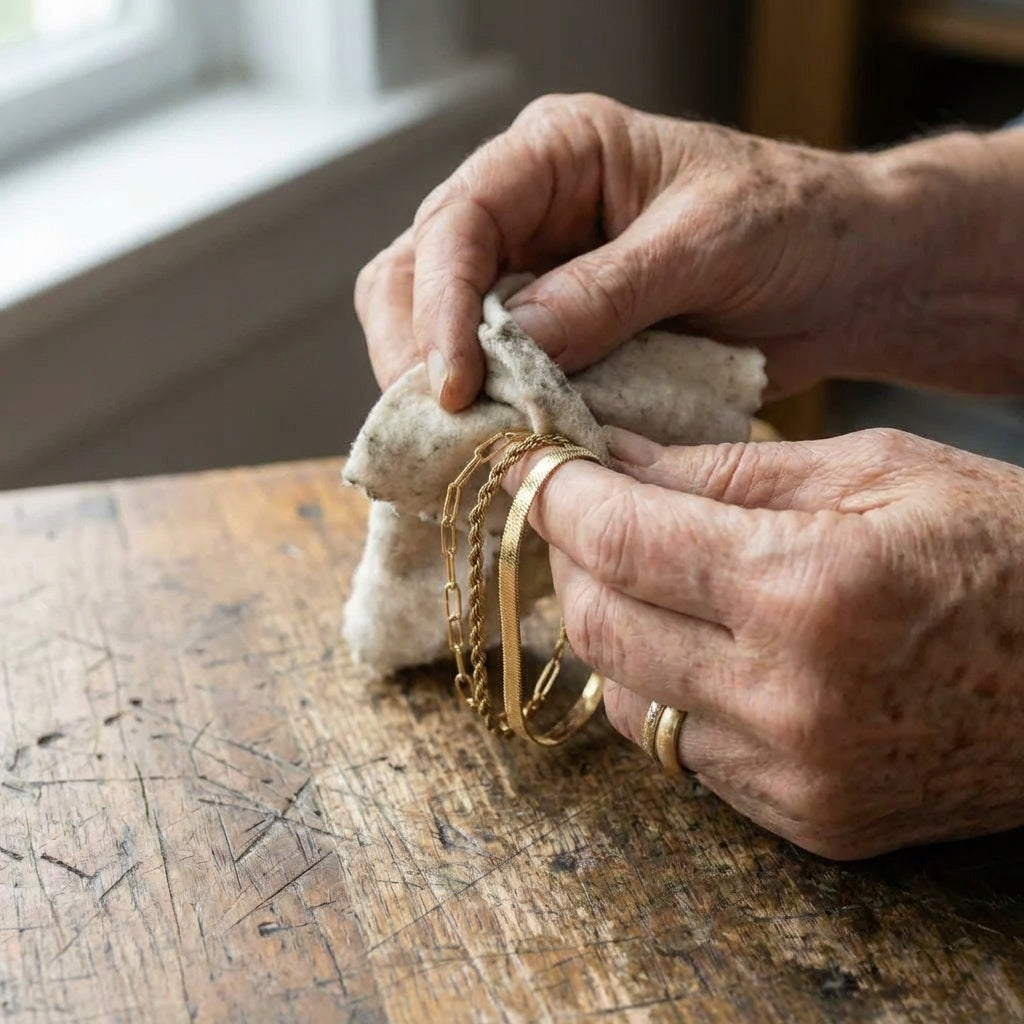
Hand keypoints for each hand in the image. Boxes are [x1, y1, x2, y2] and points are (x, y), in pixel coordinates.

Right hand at [355, 93, 1023, 409]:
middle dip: (419, 355)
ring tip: (470, 450)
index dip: (442, 307)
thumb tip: (511, 348)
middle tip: (447, 431)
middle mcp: (526, 216)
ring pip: (438, 336)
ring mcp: (533, 284)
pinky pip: (496, 383)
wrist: (845, 280)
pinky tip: (502, 456)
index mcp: (555, 156)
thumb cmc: (792, 225)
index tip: (456, 387)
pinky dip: (492, 422)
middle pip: (416, 277)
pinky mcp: (553, 346)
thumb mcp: (707, 242)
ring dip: (445, 396)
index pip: (457, 222)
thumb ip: (609, 291)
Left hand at [506, 427, 1023, 858]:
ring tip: (639, 570)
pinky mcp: (806, 821)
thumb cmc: (1007, 550)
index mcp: (810, 591)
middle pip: (597, 626)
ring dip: (608, 625)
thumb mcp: (875, 471)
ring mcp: (795, 777)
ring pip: (623, 697)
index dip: (555, 492)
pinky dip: (662, 685)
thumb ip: (725, 471)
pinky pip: (680, 748)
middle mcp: (789, 701)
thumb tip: (610, 456)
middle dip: (569, 557)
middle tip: (580, 508)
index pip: (620, 539)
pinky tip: (693, 639)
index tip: (528, 461)